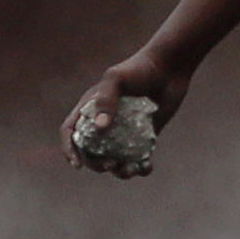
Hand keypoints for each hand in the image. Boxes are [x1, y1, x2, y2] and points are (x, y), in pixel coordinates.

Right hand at [63, 54, 184, 173]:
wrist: (170, 68)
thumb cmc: (140, 68)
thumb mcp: (117, 78)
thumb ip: (105, 99)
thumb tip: (100, 128)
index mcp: (90, 108)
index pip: (71, 132)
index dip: (69, 149)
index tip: (77, 164)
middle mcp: (104, 122)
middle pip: (91, 152)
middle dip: (96, 164)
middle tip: (110, 165)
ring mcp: (124, 131)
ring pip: (114, 159)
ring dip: (119, 171)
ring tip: (129, 170)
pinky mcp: (143, 136)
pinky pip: (138, 158)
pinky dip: (140, 167)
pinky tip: (146, 167)